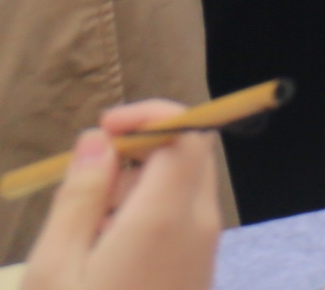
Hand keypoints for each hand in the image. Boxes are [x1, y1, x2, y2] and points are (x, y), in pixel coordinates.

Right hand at [26, 105, 224, 289]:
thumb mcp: (55, 266)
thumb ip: (79, 197)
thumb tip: (99, 139)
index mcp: (167, 217)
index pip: (188, 133)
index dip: (151, 115)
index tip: (105, 128)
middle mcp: (200, 226)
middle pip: (189, 155)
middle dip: (140, 154)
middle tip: (87, 189)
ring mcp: (206, 252)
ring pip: (185, 187)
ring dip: (140, 189)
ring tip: (87, 235)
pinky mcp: (201, 271)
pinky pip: (184, 220)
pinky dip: (149, 216)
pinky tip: (106, 254)